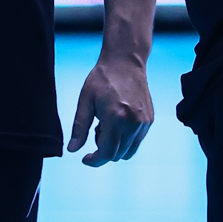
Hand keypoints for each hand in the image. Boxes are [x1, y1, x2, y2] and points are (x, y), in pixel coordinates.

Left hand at [68, 51, 153, 165]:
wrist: (126, 61)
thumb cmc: (103, 78)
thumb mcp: (85, 100)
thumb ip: (79, 127)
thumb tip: (73, 149)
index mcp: (116, 118)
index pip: (106, 153)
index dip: (94, 160)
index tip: (85, 159)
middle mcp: (134, 123)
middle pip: (117, 155)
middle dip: (103, 151)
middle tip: (96, 130)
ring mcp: (144, 122)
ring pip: (128, 152)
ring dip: (115, 147)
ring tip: (107, 125)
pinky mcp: (149, 120)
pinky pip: (136, 141)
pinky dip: (125, 140)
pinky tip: (118, 121)